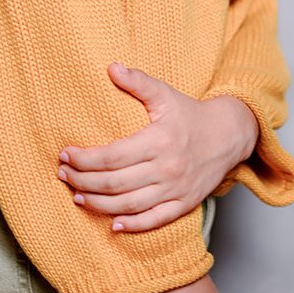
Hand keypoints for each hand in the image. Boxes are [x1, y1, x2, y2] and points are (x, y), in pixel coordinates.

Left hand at [57, 62, 258, 232]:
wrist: (229, 135)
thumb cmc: (191, 114)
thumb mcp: (165, 94)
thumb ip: (138, 82)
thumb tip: (111, 67)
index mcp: (159, 140)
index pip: (113, 155)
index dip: (85, 158)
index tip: (65, 154)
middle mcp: (167, 168)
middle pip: (116, 183)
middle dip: (84, 181)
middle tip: (63, 176)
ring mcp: (176, 189)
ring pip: (130, 204)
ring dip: (100, 204)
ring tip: (77, 198)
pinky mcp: (184, 204)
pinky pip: (155, 220)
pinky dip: (133, 225)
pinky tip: (113, 224)